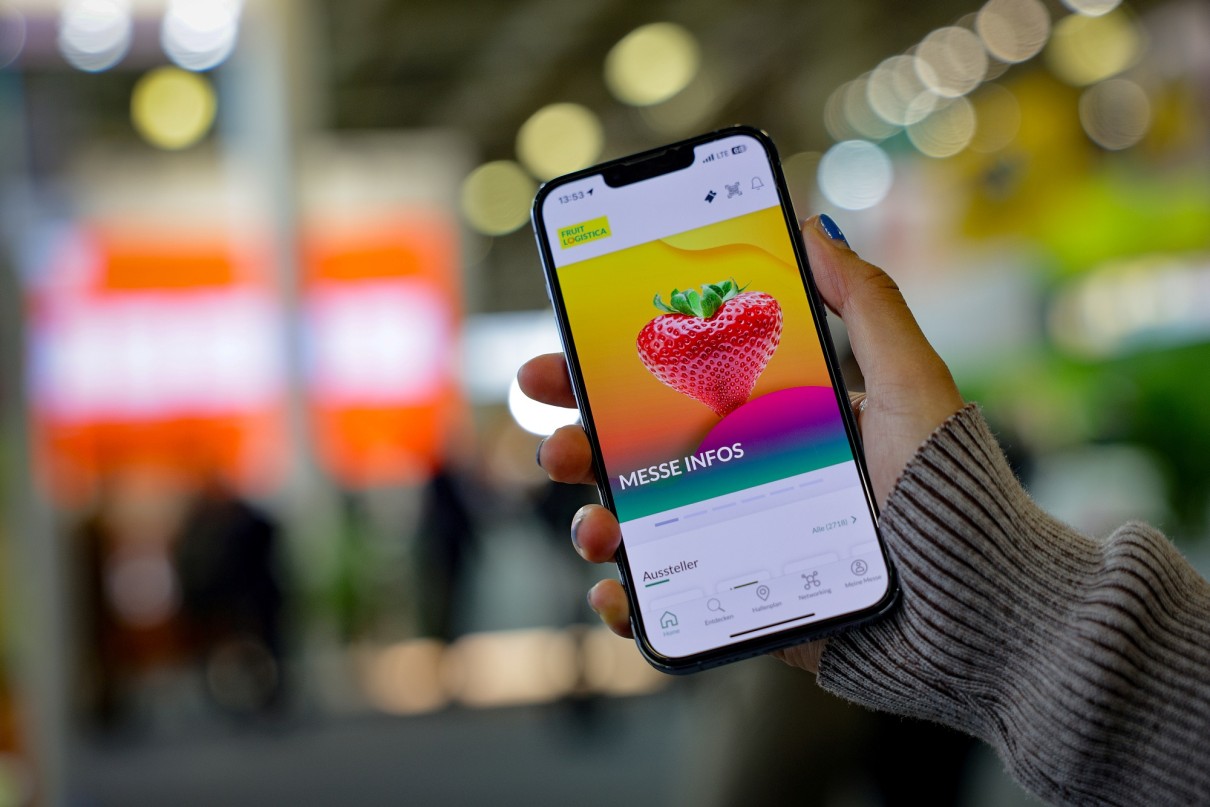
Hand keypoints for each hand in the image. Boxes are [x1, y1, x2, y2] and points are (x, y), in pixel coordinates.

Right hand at [517, 215, 963, 672]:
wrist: (987, 613)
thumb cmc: (955, 491)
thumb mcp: (916, 382)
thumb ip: (868, 304)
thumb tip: (814, 228)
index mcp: (774, 421)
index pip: (675, 387)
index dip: (610, 372)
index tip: (562, 352)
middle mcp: (747, 478)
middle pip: (639, 455)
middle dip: (579, 442)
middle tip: (555, 441)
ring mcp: (739, 544)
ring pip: (640, 528)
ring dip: (593, 524)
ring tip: (595, 528)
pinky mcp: (742, 606)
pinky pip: (667, 601)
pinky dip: (626, 601)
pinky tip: (616, 594)